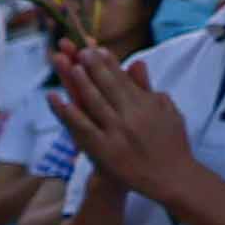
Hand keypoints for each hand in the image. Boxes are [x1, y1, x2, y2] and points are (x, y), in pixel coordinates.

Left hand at [49, 45, 197, 212]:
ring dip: (79, 81)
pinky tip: (54, 98)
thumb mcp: (165, 111)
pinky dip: (66, 111)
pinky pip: (80, 127)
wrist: (170, 177)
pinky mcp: (103, 149)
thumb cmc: (170, 143)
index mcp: (146, 103)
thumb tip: (137, 62)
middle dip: (92, 65)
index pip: (122, 78)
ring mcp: (116, 132)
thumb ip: (147, 88)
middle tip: (78, 49)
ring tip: (68, 64)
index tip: (95, 48)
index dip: (108, 62)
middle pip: (107, 85)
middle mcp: (131, 115)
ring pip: (93, 101)